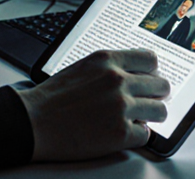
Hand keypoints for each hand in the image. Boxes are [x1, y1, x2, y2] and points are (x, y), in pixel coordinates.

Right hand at [16, 49, 169, 161]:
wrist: (33, 122)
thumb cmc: (53, 97)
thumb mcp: (82, 67)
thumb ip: (109, 68)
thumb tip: (134, 76)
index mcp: (108, 60)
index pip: (151, 60)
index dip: (151, 72)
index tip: (150, 79)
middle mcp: (118, 81)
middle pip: (161, 85)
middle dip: (155, 95)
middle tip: (147, 102)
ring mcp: (121, 107)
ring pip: (160, 111)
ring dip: (151, 116)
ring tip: (139, 119)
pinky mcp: (120, 133)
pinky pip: (146, 135)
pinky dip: (137, 135)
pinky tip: (123, 132)